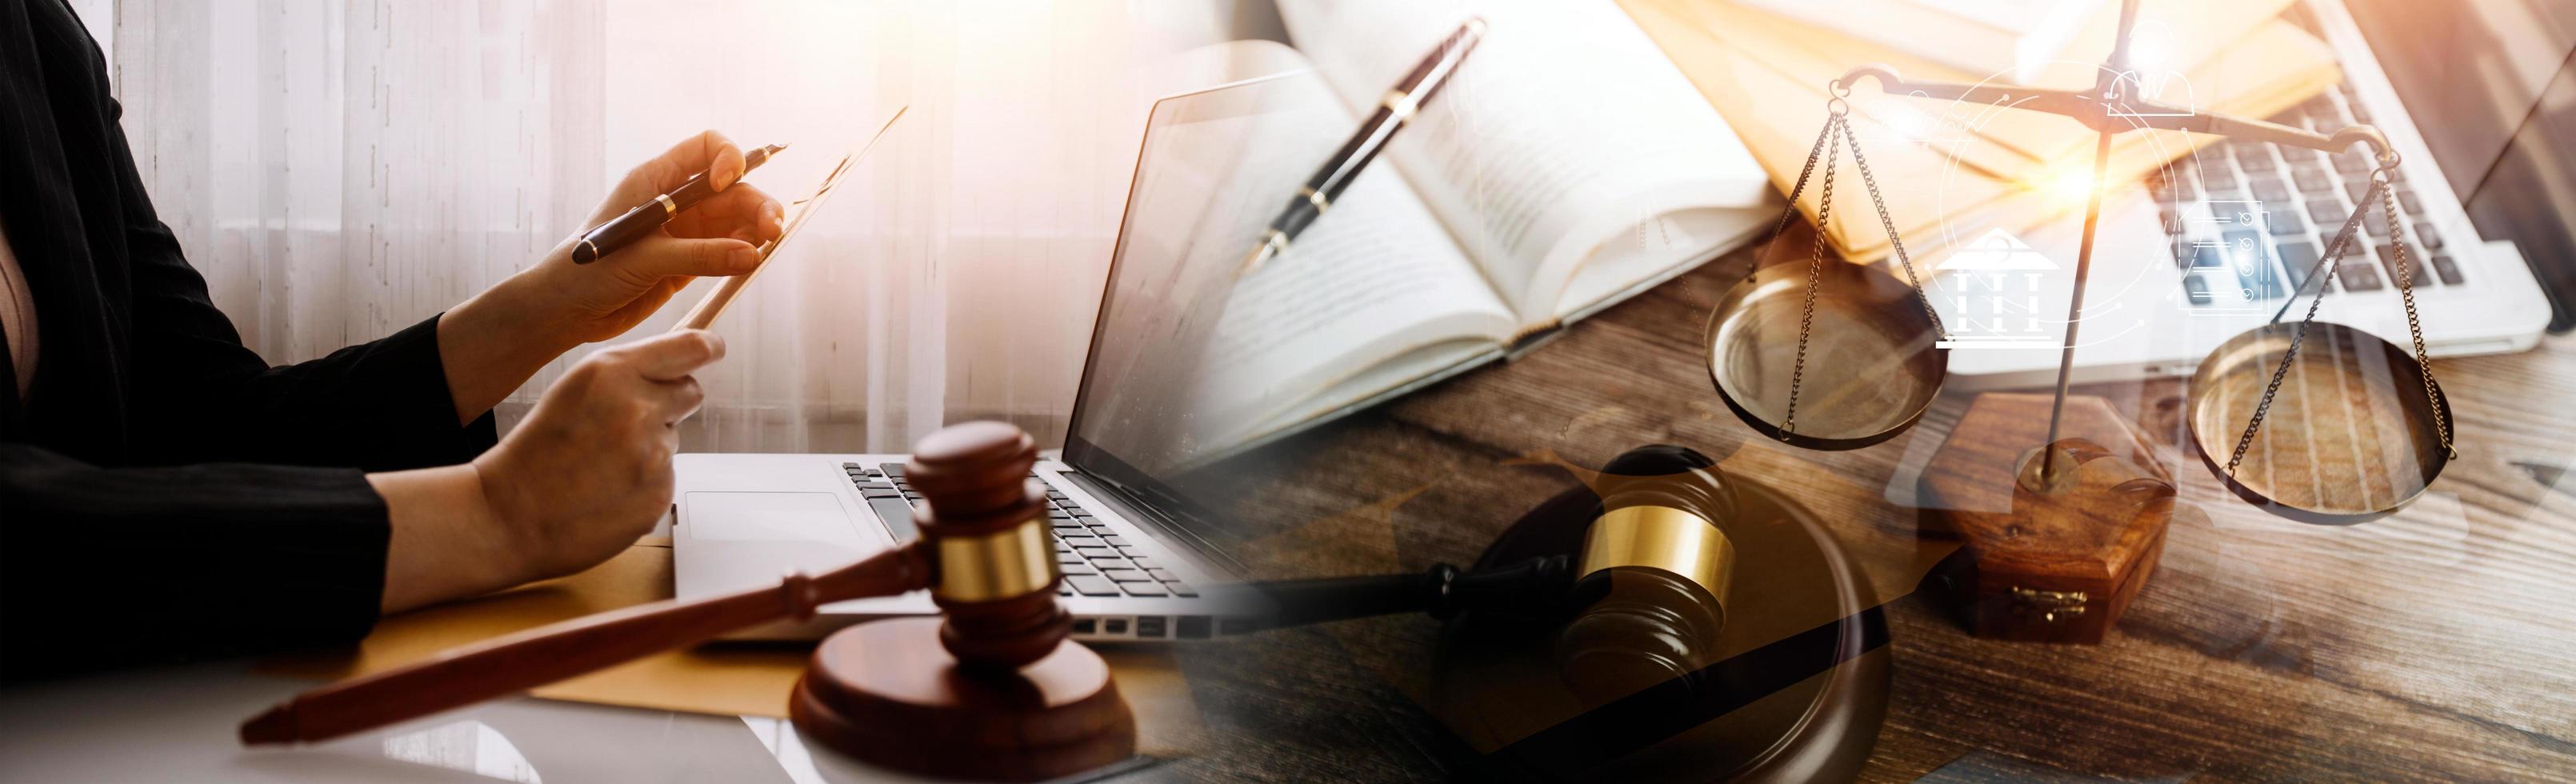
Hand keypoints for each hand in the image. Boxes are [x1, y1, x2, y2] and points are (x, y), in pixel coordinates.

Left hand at [433, 131, 782, 423]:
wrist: (564, 311)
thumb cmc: (588, 272)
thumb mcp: (644, 258)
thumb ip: (699, 255)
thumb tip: (751, 254)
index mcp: (655, 181)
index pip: (707, 148)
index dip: (727, 159)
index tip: (728, 185)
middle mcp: (674, 201)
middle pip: (732, 189)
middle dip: (756, 204)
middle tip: (771, 231)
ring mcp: (683, 231)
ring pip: (734, 221)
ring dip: (755, 230)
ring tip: (767, 248)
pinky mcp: (687, 262)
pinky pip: (726, 250)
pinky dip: (743, 254)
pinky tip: (750, 263)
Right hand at [469, 329, 723, 581]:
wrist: (510, 515)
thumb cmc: (538, 451)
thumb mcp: (576, 390)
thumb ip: (628, 374)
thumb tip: (682, 364)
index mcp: (611, 373)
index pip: (690, 348)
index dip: (707, 348)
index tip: (712, 349)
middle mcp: (637, 408)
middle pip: (691, 391)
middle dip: (669, 402)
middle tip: (626, 423)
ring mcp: (652, 454)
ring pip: (672, 437)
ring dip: (650, 447)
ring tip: (602, 464)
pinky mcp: (659, 493)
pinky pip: (666, 475)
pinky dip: (644, 482)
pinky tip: (608, 490)